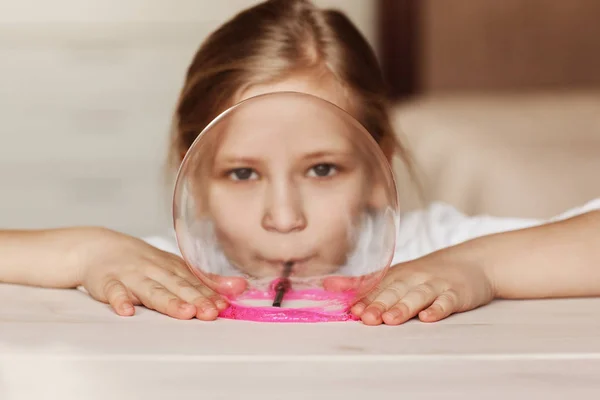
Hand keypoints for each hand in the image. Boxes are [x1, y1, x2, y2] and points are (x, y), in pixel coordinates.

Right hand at [74, 227, 244, 319]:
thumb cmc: (142, 262)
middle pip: (177, 287)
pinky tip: (127, 310)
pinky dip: (120, 300)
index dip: (210, 294)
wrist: (99, 248)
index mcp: (172, 267)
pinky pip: (114, 292)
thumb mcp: (174, 267)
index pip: (194, 282)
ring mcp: (131, 276)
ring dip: (168, 301)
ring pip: (151, 290)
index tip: (224, 306)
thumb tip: (238, 287)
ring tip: (183, 312)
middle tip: (211, 312)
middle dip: (195, 299)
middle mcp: (155, 270)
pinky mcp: (108, 283)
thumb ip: (204, 280)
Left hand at [351, 250, 494, 325]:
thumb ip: (367, 284)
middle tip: (365, 318)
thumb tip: (329, 285)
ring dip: (404, 307)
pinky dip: (438, 309)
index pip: (378, 286)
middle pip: (395, 291)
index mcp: (398, 274)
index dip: (364, 298)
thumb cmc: (428, 274)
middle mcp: (414, 277)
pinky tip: (428, 317)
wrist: (473, 262)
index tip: (349, 309)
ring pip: (418, 295)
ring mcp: (437, 285)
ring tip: (391, 319)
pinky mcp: (457, 293)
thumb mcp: (398, 275)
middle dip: (379, 304)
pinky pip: (447, 301)